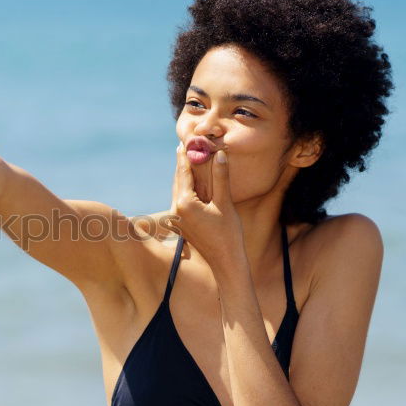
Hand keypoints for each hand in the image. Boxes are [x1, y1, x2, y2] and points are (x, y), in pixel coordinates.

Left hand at [162, 144, 244, 268]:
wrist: (225, 262)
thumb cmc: (228, 234)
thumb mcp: (226, 203)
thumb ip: (221, 177)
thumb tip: (220, 154)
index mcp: (185, 204)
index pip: (183, 173)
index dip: (185, 157)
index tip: (184, 142)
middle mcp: (176, 211)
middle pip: (178, 181)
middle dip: (182, 164)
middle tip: (184, 146)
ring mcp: (177, 219)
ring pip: (178, 191)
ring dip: (183, 176)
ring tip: (186, 160)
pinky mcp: (181, 225)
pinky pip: (181, 200)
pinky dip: (185, 188)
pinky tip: (190, 183)